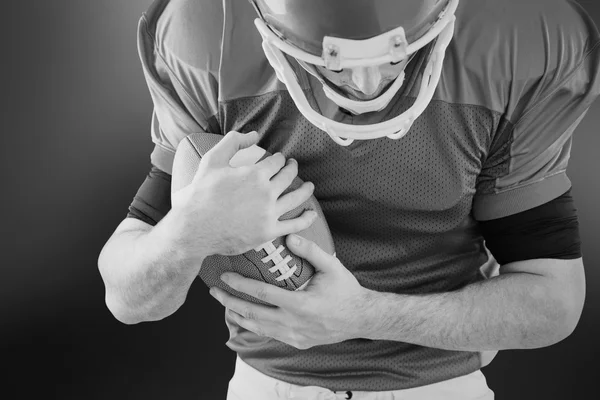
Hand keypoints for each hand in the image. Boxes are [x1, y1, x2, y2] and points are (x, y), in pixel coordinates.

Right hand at [171, 130, 316, 256]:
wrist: (194, 228)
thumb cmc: (201, 194)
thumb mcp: (212, 160)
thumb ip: (233, 142)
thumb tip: (254, 134)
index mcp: (255, 174)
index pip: (276, 161)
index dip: (279, 158)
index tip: (278, 159)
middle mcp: (266, 193)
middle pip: (288, 177)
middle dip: (292, 168)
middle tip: (293, 166)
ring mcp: (269, 213)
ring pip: (296, 198)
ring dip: (305, 190)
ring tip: (309, 186)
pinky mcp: (269, 232)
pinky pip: (295, 225)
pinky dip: (306, 219)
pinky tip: (312, 214)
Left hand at [209, 234, 374, 349]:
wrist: (361, 318)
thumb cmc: (346, 290)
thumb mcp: (332, 266)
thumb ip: (310, 251)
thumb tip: (288, 237)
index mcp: (301, 305)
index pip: (262, 294)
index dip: (240, 285)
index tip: (225, 276)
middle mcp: (294, 324)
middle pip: (252, 314)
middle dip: (229, 302)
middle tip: (214, 290)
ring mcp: (294, 336)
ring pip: (257, 328)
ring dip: (238, 315)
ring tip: (223, 303)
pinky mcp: (296, 342)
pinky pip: (269, 334)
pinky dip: (253, 325)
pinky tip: (245, 316)